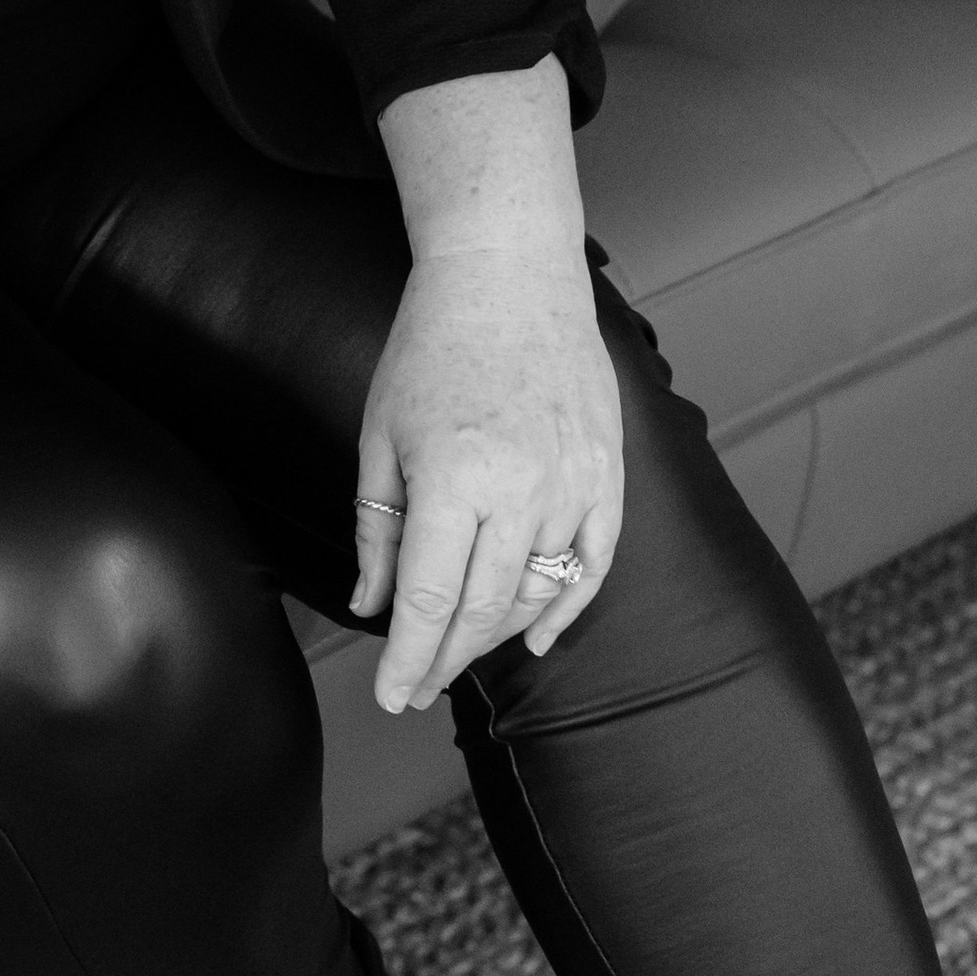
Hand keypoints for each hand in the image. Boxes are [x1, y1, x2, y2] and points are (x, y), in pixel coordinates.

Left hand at [348, 232, 622, 710]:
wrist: (508, 276)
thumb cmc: (430, 346)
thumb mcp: (380, 432)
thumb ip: (376, 527)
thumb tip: (369, 606)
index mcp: (452, 478)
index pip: (429, 600)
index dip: (408, 659)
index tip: (392, 699)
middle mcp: (519, 490)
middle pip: (481, 609)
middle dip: (445, 659)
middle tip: (418, 688)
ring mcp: (572, 484)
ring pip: (537, 592)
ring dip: (497, 634)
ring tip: (459, 655)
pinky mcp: (607, 473)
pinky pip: (594, 562)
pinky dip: (568, 606)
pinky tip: (539, 636)